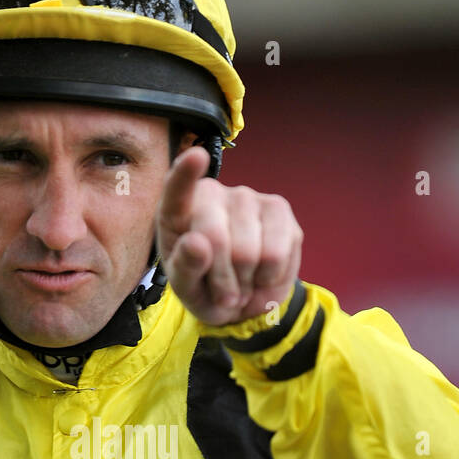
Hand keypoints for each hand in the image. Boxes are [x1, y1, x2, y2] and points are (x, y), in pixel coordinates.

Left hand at [155, 145, 302, 325]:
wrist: (244, 301)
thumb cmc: (204, 288)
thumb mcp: (186, 287)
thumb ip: (185, 268)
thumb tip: (196, 243)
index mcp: (178, 210)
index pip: (177, 190)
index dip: (186, 174)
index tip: (196, 157)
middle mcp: (212, 194)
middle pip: (215, 237)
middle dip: (220, 278)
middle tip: (222, 292)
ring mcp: (248, 197)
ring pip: (248, 251)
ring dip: (244, 280)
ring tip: (240, 281)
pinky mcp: (280, 210)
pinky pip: (277, 254)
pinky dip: (269, 276)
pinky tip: (262, 274)